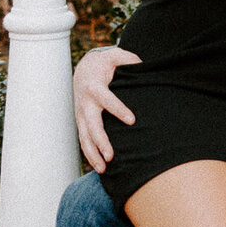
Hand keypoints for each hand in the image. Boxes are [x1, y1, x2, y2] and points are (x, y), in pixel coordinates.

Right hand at [73, 46, 139, 172]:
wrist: (83, 69)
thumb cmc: (104, 64)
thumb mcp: (116, 56)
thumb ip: (129, 60)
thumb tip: (144, 66)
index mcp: (95, 87)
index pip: (107, 100)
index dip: (119, 109)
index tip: (132, 120)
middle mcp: (86, 103)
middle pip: (92, 125)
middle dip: (101, 141)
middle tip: (111, 156)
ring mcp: (81, 115)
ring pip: (85, 137)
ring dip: (93, 154)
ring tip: (103, 169)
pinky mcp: (82, 122)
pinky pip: (84, 140)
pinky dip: (90, 154)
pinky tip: (99, 167)